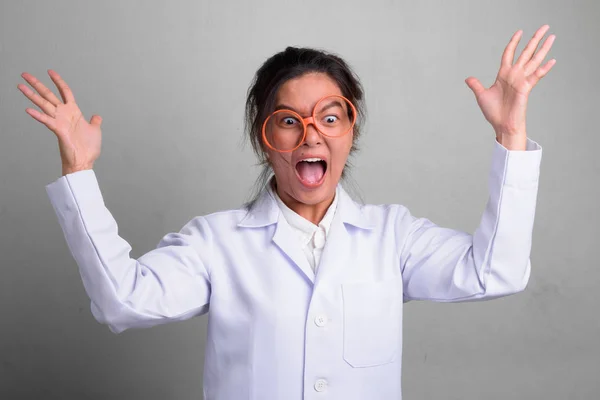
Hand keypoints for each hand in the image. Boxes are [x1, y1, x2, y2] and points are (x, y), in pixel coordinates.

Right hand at [18, 70, 102, 174]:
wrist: (84, 161)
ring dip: (31, 95)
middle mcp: (64, 114)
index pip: (65, 91)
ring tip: (20, 86)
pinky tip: (28, 109)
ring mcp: (60, 121)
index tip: (50, 71)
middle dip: (37, 84)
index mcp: (74, 112)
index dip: (58, 81)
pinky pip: (47, 120)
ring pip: (43, 104)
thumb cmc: (88, 148)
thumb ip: (94, 122)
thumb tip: (97, 116)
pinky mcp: (58, 130)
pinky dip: (38, 115)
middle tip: (24, 74)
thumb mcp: (95, 130)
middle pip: (48, 95)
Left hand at [465, 25, 555, 149]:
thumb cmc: (493, 112)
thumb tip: (468, 78)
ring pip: (534, 60)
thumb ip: (476, 85)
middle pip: (526, 52)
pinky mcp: (526, 88)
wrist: (501, 125)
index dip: (513, 42)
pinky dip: (544, 68)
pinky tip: (552, 60)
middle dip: (534, 39)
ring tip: (552, 37)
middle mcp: (514, 75)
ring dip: (543, 48)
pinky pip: (536, 76)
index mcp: (504, 75)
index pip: (509, 53)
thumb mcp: (482, 95)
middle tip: (544, 27)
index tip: (519, 32)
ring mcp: (521, 80)